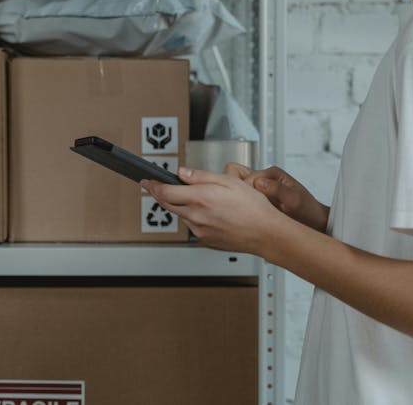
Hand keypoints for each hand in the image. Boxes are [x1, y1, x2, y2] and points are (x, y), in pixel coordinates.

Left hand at [140, 167, 287, 254]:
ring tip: (196, 197)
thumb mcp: (228, 181)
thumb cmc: (253, 208)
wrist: (266, 233)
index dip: (152, 186)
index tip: (146, 181)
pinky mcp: (205, 240)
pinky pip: (192, 225)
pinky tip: (208, 211)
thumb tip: (182, 173)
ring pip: (181, 215)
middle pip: (167, 205)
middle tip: (156, 186)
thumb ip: (201, 177)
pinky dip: (193, 216)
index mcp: (200, 199)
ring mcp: (200, 230)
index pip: (165, 192)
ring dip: (179, 205)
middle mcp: (196, 216)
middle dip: (160, 194)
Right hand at [224, 163, 329, 233]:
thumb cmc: (308, 211)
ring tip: (248, 212)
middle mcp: (264, 179)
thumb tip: (259, 183)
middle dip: (238, 191)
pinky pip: (242, 199)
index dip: (247, 190)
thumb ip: (277, 189)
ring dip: (239, 199)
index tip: (250, 203)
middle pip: (237, 176)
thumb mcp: (295, 201)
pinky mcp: (257, 200)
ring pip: (237, 188)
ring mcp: (259, 190)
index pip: (248, 176)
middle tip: (246, 206)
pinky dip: (242, 207)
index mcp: (273, 174)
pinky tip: (249, 216)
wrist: (314, 223)